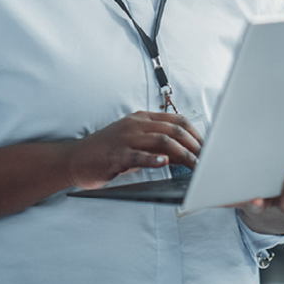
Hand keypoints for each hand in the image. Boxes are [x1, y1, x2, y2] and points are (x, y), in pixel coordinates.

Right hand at [67, 111, 202, 189]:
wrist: (76, 159)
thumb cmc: (107, 152)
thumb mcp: (134, 143)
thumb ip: (156, 145)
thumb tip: (183, 154)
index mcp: (141, 119)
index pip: (175, 120)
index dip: (195, 133)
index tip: (207, 146)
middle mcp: (135, 125)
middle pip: (173, 129)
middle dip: (194, 144)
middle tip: (207, 158)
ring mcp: (125, 138)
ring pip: (161, 140)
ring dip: (182, 153)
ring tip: (195, 164)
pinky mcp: (116, 155)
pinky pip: (138, 155)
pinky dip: (154, 159)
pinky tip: (165, 163)